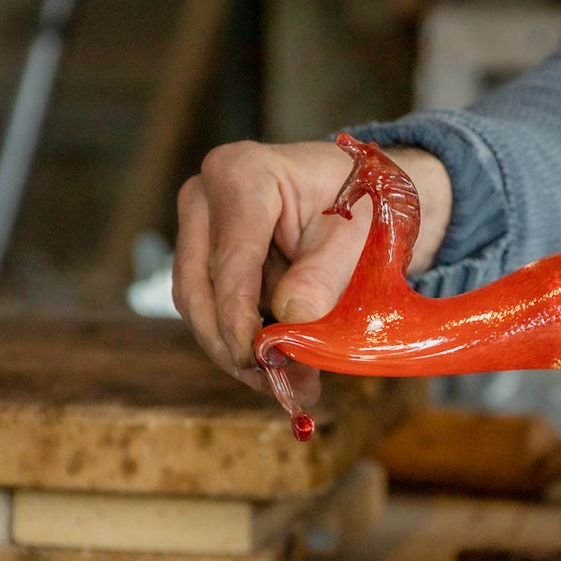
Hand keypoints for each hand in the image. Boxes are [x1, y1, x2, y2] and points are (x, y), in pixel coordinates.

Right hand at [173, 139, 450, 396]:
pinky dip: (243, 340)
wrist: (362, 190)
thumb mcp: (355, 235)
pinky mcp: (205, 258)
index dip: (238, 318)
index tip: (255, 360)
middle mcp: (205, 198)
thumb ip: (324, 277)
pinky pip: (212, 308)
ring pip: (200, 305)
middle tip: (278, 386)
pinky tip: (280, 366)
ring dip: (237, 351)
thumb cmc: (360, 201)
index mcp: (241, 175)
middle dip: (234, 345)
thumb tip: (291, 325)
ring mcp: (199, 229)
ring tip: (290, 385)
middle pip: (200, 288)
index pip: (230, 259)